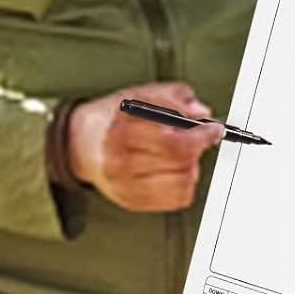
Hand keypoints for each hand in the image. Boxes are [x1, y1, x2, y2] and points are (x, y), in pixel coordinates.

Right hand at [68, 82, 222, 212]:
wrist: (81, 144)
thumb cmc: (114, 118)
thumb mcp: (141, 94)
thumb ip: (175, 97)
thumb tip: (200, 112)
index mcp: (122, 125)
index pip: (173, 136)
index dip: (201, 132)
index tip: (212, 128)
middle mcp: (119, 155)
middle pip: (179, 158)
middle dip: (198, 146)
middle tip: (201, 138)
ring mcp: (124, 182)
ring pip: (182, 181)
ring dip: (191, 166)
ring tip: (182, 155)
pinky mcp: (131, 200)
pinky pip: (176, 198)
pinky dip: (185, 183)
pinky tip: (175, 171)